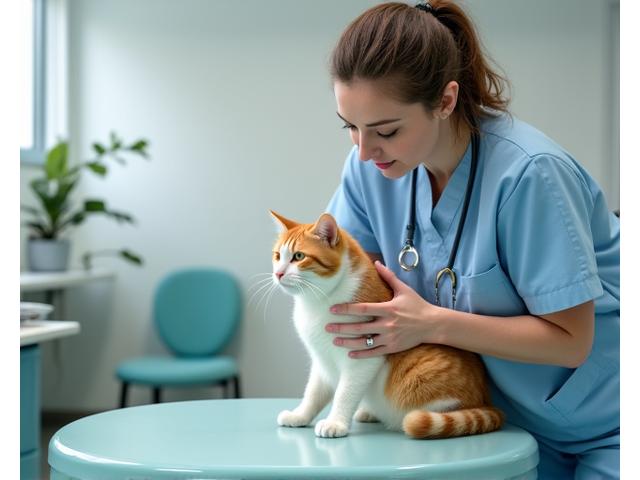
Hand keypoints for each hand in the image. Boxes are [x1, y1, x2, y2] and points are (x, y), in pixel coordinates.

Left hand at [326, 261, 441, 357]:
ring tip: (335, 341)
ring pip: (365, 342)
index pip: (362, 309)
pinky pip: (374, 352)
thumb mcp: (403, 289)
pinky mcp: (393, 347)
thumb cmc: (417, 305)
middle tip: (327, 327)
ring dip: (348, 342)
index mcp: (388, 309)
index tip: (332, 310)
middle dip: (342, 328)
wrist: (433, 324)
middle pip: (360, 327)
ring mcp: (390, 337)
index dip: (346, 309)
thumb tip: (376, 263)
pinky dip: (362, 353)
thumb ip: (388, 276)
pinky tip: (350, 353)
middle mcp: (387, 324)